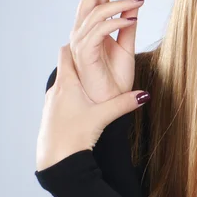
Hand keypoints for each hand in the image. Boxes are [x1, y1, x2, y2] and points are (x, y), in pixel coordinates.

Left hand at [36, 44, 149, 171]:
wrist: (54, 161)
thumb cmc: (73, 137)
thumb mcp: (102, 118)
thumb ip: (124, 104)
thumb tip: (145, 95)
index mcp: (68, 84)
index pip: (68, 51)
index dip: (79, 41)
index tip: (92, 35)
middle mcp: (56, 90)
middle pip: (65, 63)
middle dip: (78, 54)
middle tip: (94, 48)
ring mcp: (51, 103)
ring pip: (63, 80)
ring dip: (75, 74)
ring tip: (90, 75)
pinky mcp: (51, 115)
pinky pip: (60, 95)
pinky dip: (71, 91)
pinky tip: (81, 101)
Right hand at [69, 0, 144, 103]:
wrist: (109, 105)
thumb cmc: (115, 80)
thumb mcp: (127, 49)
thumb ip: (128, 27)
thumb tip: (136, 6)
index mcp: (93, 30)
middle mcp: (83, 33)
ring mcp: (81, 43)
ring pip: (96, 13)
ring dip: (118, 3)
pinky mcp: (84, 54)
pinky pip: (99, 32)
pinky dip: (116, 22)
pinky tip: (131, 19)